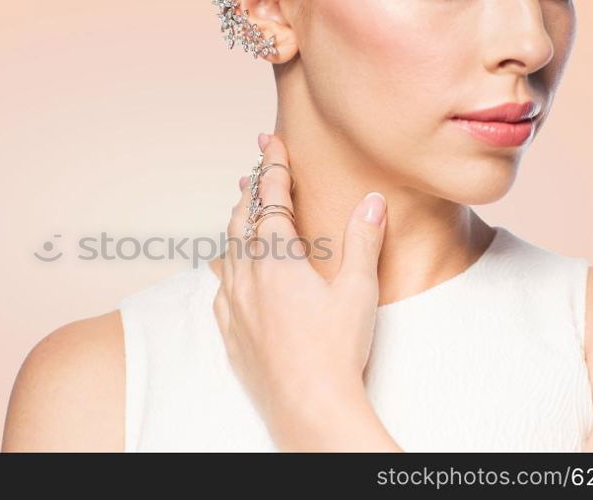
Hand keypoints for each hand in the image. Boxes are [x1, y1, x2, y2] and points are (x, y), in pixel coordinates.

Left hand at [213, 133, 400, 450]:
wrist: (307, 405)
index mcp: (278, 260)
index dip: (272, 166)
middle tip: (256, 166)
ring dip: (237, 223)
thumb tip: (372, 200)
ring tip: (243, 208)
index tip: (269, 141)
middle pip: (243, 219)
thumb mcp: (358, 290)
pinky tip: (229, 268)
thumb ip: (362, 241)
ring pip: (227, 249)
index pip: (271, 199)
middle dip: (251, 189)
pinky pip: (220, 285)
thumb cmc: (336, 350)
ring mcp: (233, 304)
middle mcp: (248, 276)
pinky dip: (227, 264)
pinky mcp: (229, 330)